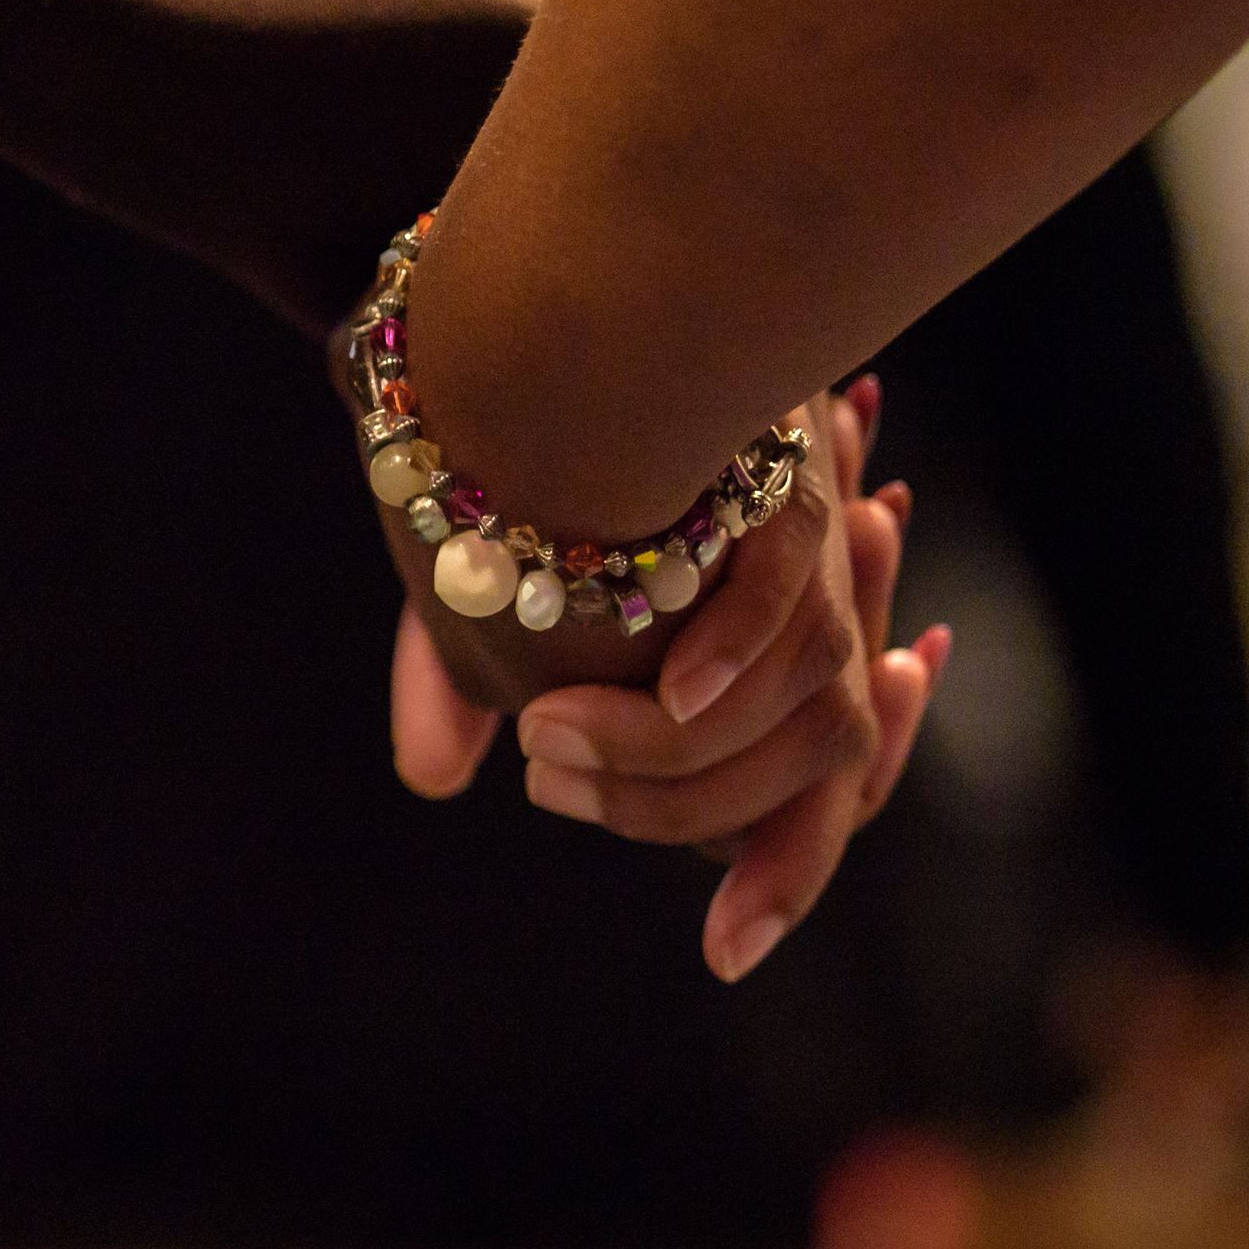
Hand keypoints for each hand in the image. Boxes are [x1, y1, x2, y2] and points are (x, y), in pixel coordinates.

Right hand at [389, 375, 950, 981]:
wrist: (539, 296)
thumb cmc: (510, 443)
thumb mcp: (479, 581)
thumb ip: (462, 681)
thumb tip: (433, 777)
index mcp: (760, 659)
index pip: (814, 798)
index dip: (784, 876)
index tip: (722, 952)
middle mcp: (812, 611)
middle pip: (816, 772)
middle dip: (680, 812)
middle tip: (552, 777)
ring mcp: (811, 544)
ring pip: (799, 700)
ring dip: (675, 746)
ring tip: (550, 735)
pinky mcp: (786, 477)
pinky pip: (788, 588)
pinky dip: (737, 648)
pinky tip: (671, 684)